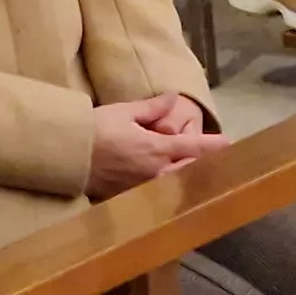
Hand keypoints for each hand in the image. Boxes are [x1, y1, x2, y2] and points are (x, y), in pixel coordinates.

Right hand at [91, 97, 231, 194]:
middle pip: (187, 171)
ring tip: (191, 170)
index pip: (193, 147)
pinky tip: (163, 183)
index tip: (229, 143)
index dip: (213, 145)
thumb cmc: (94, 128)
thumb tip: (174, 98)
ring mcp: (141, 187)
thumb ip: (152, 108)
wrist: (66, 155)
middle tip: (212, 159)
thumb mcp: (124, 112)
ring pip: (172, 183)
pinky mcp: (127, 196)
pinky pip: (153, 193)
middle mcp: (154, 172)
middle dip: (201, 165)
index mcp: (156, 149)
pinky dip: (163, 186)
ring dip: (184, 176)